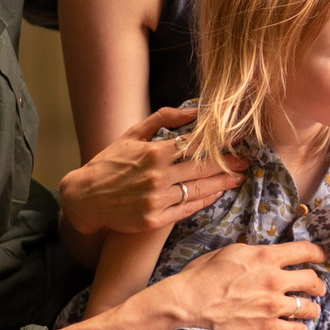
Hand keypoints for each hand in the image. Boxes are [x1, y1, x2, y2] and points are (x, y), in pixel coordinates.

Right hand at [57, 105, 242, 235]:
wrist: (84, 198)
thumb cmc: (108, 163)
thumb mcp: (132, 135)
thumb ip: (163, 119)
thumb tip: (194, 110)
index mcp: (153, 153)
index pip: (195, 145)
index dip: (219, 142)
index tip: (237, 140)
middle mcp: (157, 177)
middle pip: (202, 169)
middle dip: (228, 164)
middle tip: (246, 161)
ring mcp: (156, 200)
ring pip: (198, 190)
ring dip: (221, 184)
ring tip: (237, 178)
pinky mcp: (153, 220)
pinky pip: (186, 210)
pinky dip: (203, 201)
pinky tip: (215, 194)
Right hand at [158, 239, 328, 329]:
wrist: (185, 306)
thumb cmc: (200, 278)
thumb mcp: (229, 253)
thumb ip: (254, 253)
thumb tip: (268, 255)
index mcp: (264, 257)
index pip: (304, 251)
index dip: (318, 254)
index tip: (322, 258)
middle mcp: (273, 280)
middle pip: (311, 281)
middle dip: (318, 284)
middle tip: (318, 288)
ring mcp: (271, 307)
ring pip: (307, 308)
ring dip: (310, 309)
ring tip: (308, 311)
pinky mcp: (266, 329)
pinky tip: (295, 329)